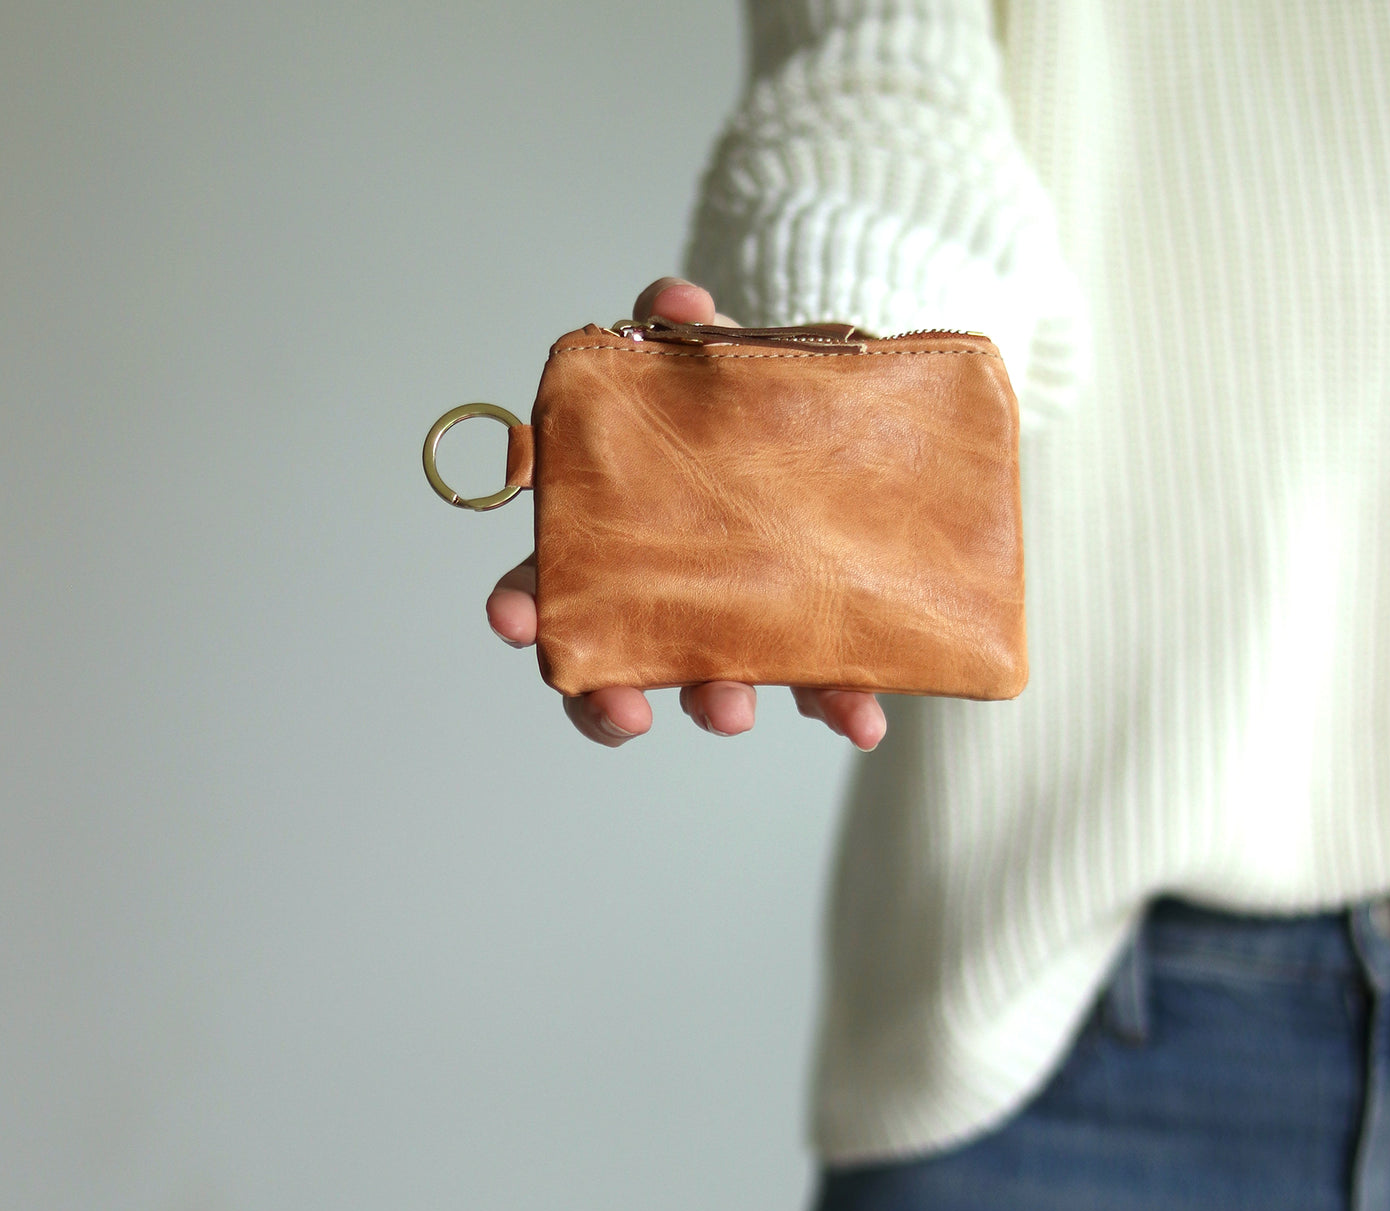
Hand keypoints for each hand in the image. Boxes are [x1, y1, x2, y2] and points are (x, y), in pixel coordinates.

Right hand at [485, 277, 887, 750]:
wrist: (836, 429)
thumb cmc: (743, 405)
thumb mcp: (704, 357)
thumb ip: (677, 328)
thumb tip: (678, 297)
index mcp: (616, 537)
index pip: (550, 584)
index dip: (524, 605)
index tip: (514, 621)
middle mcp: (666, 598)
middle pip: (617, 664)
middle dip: (611, 695)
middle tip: (628, 708)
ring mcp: (738, 628)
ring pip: (710, 688)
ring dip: (716, 705)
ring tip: (735, 712)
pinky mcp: (811, 642)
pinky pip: (820, 687)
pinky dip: (839, 708)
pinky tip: (863, 723)